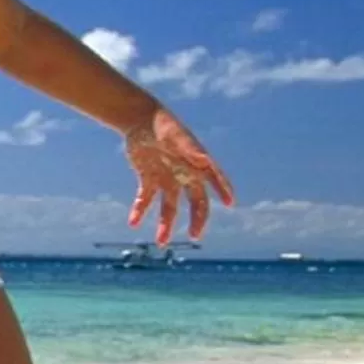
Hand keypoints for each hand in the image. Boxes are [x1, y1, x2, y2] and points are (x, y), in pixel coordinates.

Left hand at [123, 110, 235, 244]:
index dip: (224, 190)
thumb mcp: (174, 135)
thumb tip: (205, 159)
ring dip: (166, 224)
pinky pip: (146, 200)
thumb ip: (189, 148)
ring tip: (161, 242)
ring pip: (169, 207)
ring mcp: (167, 179)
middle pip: (196, 202)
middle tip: (195, 236)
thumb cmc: (161, 125)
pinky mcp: (149, 180)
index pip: (215, 179)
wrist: (137, 120)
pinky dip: (140, 210)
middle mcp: (185, 174)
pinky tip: (132, 222)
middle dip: (197, 219)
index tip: (230, 203)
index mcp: (196, 163)